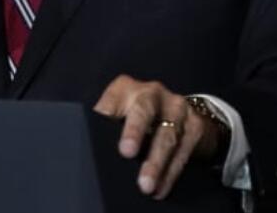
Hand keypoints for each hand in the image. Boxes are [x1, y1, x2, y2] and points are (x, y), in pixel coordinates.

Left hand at [93, 74, 222, 198]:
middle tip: (126, 153)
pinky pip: (183, 150)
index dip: (108, 114)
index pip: (113, 99)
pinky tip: (161, 188)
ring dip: (156, 162)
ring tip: (146, 185)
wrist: (180, 115)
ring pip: (167, 134)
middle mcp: (152, 92)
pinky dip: (171, 172)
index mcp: (125, 88)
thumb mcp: (118, 114)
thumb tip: (82, 146)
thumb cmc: (136, 118)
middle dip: (135, 131)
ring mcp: (176, 106)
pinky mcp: (194, 124)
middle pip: (144, 109)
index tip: (104, 132)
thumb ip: (104, 124)